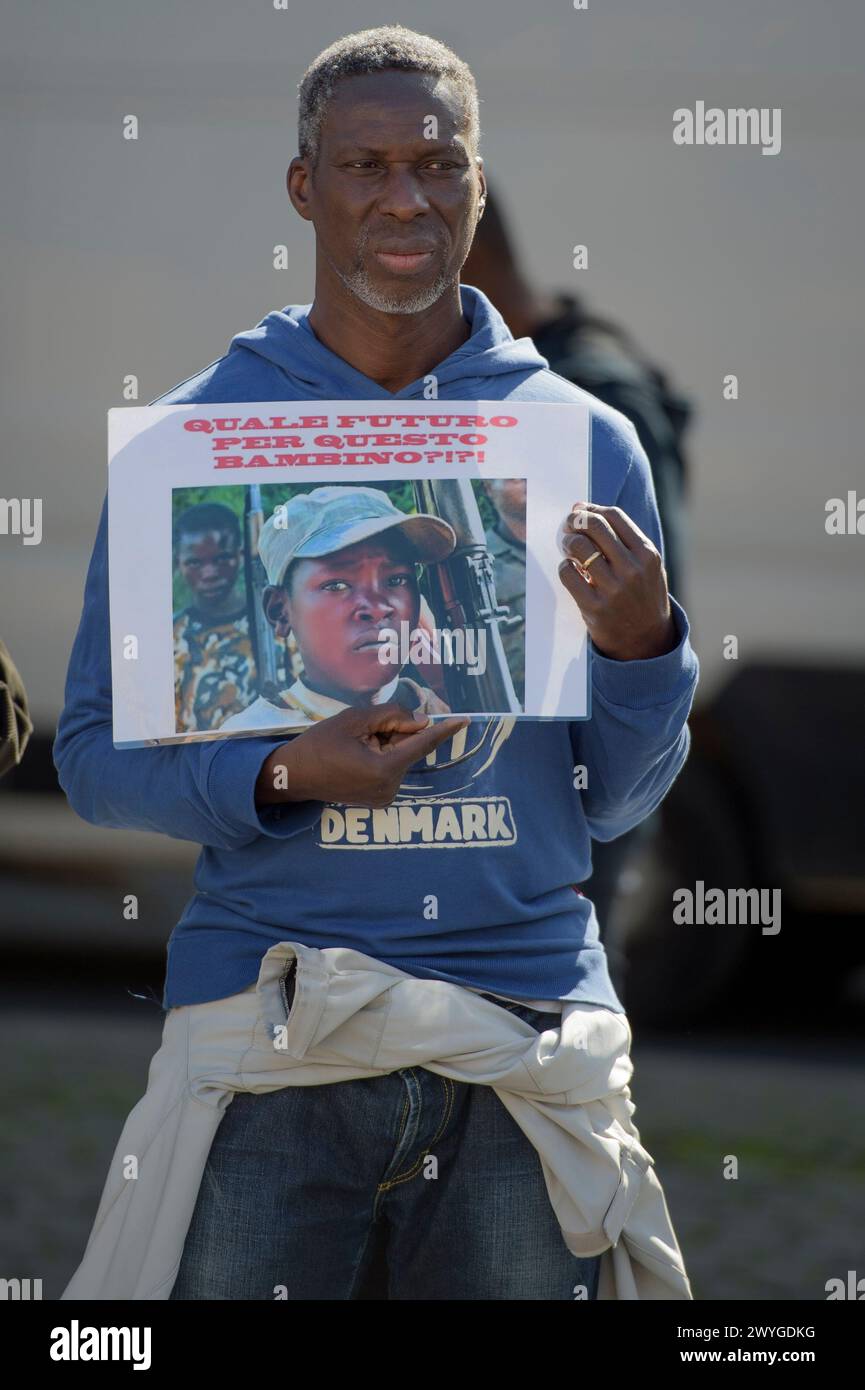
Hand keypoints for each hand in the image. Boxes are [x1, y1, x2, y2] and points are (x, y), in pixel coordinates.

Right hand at [255, 701, 470, 808]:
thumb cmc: (319, 745)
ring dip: (386, 744)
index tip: (464, 720)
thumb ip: (391, 716)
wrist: (293, 776)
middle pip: (407, 748)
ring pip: (399, 757)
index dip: (444, 730)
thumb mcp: (354, 720)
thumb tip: (420, 721)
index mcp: (384, 769)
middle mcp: (389, 788)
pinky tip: (357, 755)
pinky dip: (382, 756)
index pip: (422, 744)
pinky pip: (390, 768)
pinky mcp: (378, 800)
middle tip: (364, 730)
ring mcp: (384, 797)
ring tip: (355, 745)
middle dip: (394, 732)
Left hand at [556, 502, 676, 660]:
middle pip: (594, 526)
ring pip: (579, 547)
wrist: (646, 642)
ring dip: (567, 543)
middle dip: (575, 521)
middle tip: (568, 526)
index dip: (592, 508)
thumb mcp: (647, 566)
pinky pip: (568, 574)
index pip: (614, 516)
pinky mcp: (594, 607)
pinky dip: (564, 568)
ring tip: (568, 548)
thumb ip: (622, 539)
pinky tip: (570, 570)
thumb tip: (582, 508)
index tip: (580, 510)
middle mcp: (633, 569)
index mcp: (648, 555)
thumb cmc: (642, 597)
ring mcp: (614, 589)